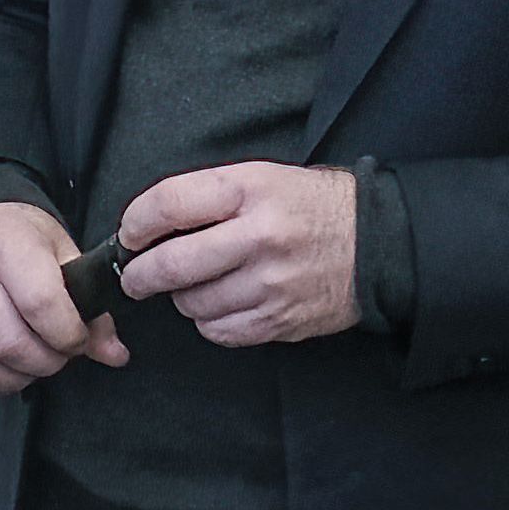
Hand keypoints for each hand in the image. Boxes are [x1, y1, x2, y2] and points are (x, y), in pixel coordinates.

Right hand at [0, 198, 117, 396]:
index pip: (41, 305)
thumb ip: (89, 307)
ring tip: (26, 364)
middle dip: (44, 363)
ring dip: (11, 378)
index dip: (68, 335)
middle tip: (55, 354)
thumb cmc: (15, 238)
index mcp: (6, 244)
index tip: (76, 339)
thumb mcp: (62, 256)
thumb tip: (112, 353)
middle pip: (9, 343)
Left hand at [110, 164, 362, 345]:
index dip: (136, 223)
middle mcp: (260, 236)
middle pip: (171, 265)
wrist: (378, 244)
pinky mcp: (279, 319)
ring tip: (198, 284)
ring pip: (192, 303)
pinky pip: (219, 330)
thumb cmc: (312, 207)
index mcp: (251, 190)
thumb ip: (210, 198)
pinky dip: (210, 321)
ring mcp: (270, 283)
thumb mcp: (265, 178)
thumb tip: (149, 227)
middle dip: (140, 275)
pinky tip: (224, 303)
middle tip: (136, 277)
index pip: (169, 204)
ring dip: (183, 298)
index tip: (130, 235)